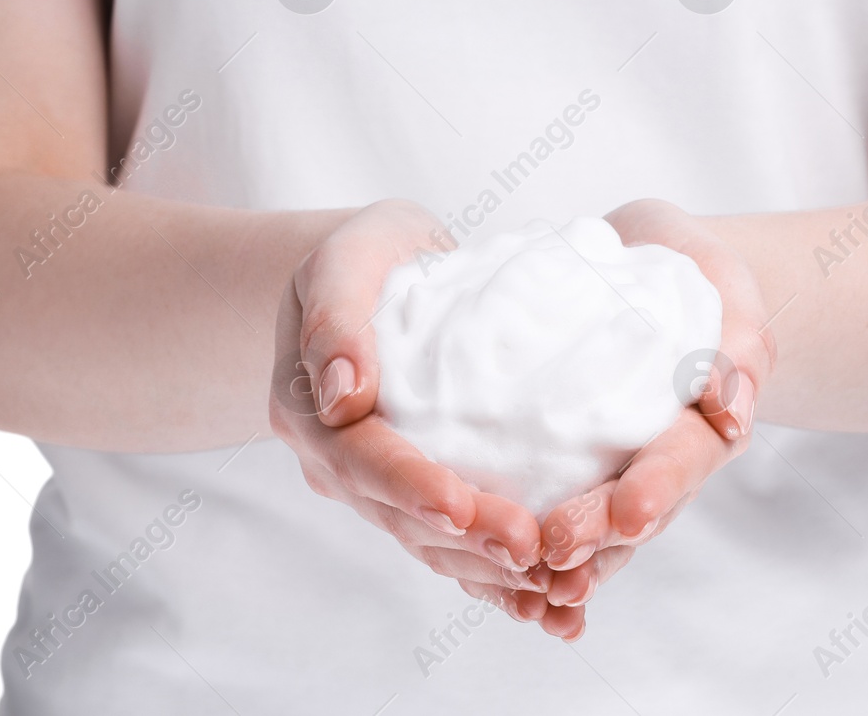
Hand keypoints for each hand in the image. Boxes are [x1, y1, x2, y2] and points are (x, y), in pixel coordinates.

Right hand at [270, 200, 573, 632]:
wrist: (376, 276)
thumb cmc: (365, 255)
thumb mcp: (344, 259)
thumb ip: (335, 317)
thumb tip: (341, 396)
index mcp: (309, 410)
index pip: (359, 457)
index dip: (409, 484)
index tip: (459, 506)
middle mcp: (340, 464)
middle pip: (402, 516)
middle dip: (468, 540)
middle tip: (532, 552)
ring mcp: (381, 489)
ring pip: (434, 546)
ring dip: (494, 577)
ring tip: (557, 597)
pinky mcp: (424, 496)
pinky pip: (461, 547)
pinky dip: (504, 583)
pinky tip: (558, 611)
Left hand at [534, 198, 775, 612]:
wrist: (647, 259)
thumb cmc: (697, 273)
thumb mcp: (728, 291)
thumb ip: (739, 346)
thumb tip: (732, 414)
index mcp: (702, 425)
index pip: (680, 460)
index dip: (656, 488)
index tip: (631, 513)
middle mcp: (654, 460)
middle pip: (627, 508)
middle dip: (595, 532)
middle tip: (557, 549)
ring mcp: (608, 465)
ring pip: (589, 525)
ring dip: (561, 558)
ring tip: (526, 581)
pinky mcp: (561, 454)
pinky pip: (543, 497)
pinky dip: (522, 537)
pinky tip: (488, 565)